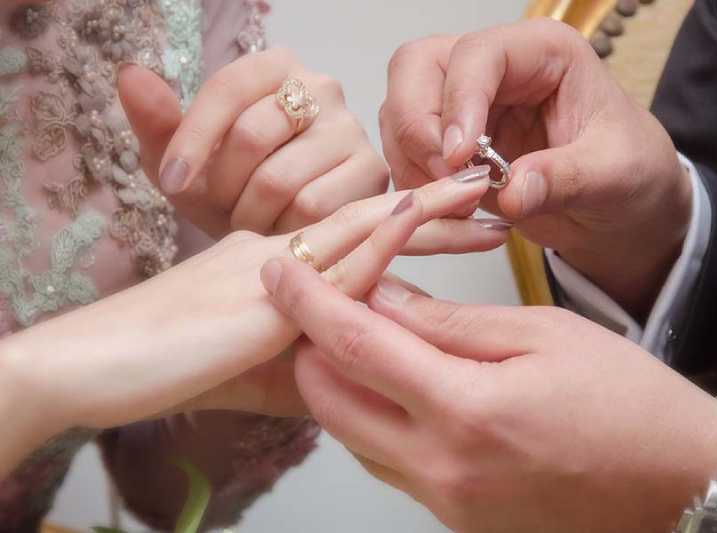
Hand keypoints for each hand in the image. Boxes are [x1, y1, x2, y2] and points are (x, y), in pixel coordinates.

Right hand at [0, 168, 503, 476]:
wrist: (95, 367)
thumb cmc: (168, 364)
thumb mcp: (254, 365)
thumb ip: (309, 365)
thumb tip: (361, 378)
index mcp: (276, 270)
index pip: (353, 242)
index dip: (407, 227)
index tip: (457, 218)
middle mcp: (279, 257)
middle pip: (366, 224)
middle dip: (429, 206)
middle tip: (481, 184)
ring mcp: (271, 272)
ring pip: (355, 231)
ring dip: (417, 209)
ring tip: (471, 185)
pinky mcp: (259, 299)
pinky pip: (325, 267)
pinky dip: (371, 242)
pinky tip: (407, 218)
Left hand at [119, 49, 387, 237]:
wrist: (279, 228)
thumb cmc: (231, 189)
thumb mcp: (186, 163)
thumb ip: (156, 121)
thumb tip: (130, 75)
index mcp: (275, 67)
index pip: (227, 89)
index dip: (192, 139)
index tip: (172, 181)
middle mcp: (322, 87)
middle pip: (253, 136)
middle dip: (223, 185)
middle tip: (220, 207)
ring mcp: (352, 129)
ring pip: (281, 179)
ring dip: (250, 213)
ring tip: (249, 220)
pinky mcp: (372, 172)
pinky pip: (313, 207)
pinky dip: (284, 229)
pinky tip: (279, 231)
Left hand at [263, 265, 716, 532]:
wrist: (677, 482)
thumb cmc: (624, 398)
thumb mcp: (539, 334)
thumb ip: (448, 321)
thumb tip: (381, 297)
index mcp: (465, 410)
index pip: (354, 346)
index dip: (307, 302)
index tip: (279, 270)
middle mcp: (441, 467)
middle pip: (329, 403)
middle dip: (311, 348)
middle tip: (326, 304)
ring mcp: (445, 502)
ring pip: (352, 436)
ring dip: (341, 385)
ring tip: (363, 340)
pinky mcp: (455, 518)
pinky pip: (387, 464)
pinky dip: (375, 420)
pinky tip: (398, 388)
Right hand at [381, 20, 691, 316]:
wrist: (619, 208)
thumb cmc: (629, 172)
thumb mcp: (614, 174)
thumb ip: (566, 177)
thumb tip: (514, 192)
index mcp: (541, 53)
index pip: (477, 55)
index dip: (459, 102)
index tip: (461, 157)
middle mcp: (494, 70)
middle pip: (416, 67)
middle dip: (417, 126)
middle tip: (445, 177)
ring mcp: (464, 106)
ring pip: (399, 109)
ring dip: (413, 160)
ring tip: (456, 202)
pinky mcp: (448, 145)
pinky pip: (405, 154)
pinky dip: (414, 183)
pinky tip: (449, 210)